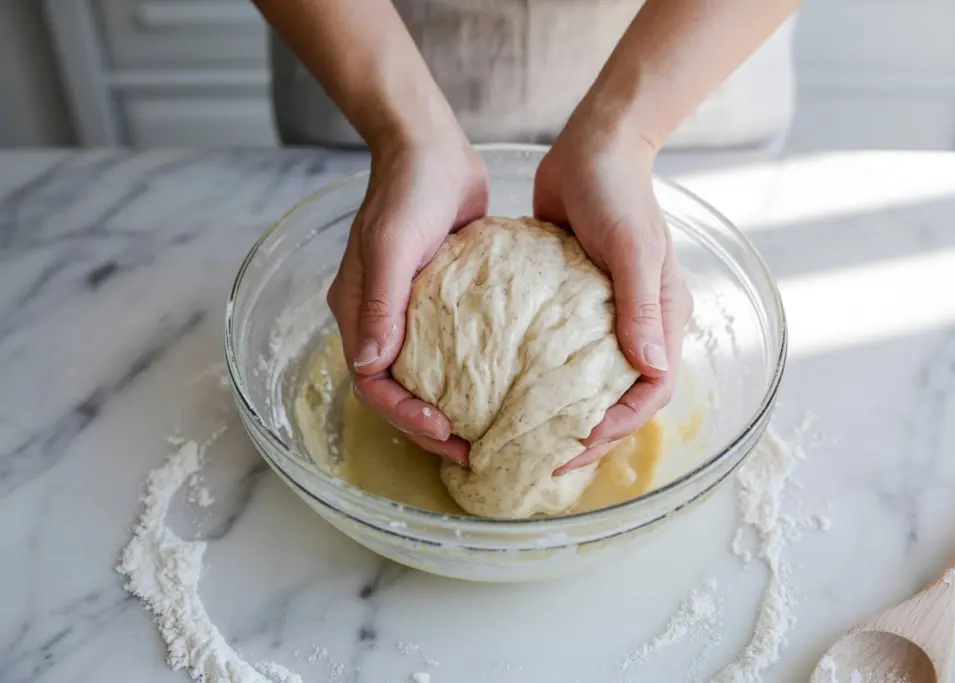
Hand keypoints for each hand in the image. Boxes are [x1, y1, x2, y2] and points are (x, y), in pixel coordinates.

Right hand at [327, 139, 486, 464]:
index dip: (405, 416)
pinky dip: (468, 376)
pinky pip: (450, 350)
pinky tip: (502, 388)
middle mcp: (378, 320)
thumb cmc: (408, 191)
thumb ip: (380, 303)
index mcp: (357, 313)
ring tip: (488, 432)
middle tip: (475, 451)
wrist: (430, 148)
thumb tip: (370, 365)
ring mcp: (408, 312)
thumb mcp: (391, 245)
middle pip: (397, 390)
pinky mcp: (440, 301)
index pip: (372, 384)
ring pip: (424, 377)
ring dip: (449, 407)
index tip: (447, 432)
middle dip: (429, 426)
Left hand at [534, 125, 693, 473]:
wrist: (593, 146)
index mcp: (663, 319)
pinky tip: (510, 390)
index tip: (572, 451)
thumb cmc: (619, 194)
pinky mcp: (572, 302)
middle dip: (588, 434)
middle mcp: (639, 325)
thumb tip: (651, 371)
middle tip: (541, 460)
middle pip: (621, 398)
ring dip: (564, 412)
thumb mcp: (633, 249)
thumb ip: (640, 308)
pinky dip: (543, 376)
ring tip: (525, 438)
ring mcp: (605, 315)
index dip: (617, 429)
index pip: (650, 394)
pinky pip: (561, 351)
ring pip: (590, 381)